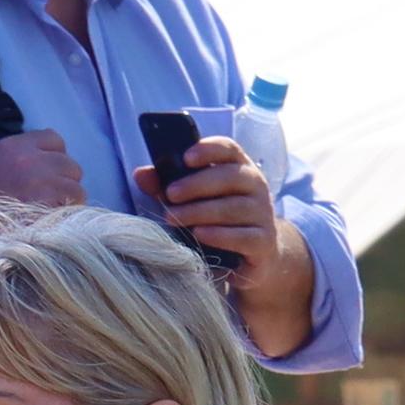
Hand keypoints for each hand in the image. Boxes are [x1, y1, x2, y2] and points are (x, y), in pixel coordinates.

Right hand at [0, 131, 85, 212]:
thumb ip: (22, 159)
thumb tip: (53, 159)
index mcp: (12, 147)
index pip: (54, 139)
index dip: (55, 158)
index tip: (48, 174)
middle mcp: (28, 158)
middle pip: (70, 164)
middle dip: (64, 182)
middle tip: (50, 198)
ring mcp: (41, 179)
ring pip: (76, 186)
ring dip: (68, 201)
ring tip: (48, 212)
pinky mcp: (50, 201)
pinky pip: (75, 203)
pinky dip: (68, 213)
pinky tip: (50, 221)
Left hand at [148, 133, 278, 275]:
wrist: (255, 256)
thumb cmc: (218, 220)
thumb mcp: (193, 200)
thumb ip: (167, 185)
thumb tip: (140, 174)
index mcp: (239, 168)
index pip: (229, 148)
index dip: (208, 149)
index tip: (186, 157)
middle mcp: (256, 187)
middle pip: (230, 177)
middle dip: (197, 185)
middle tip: (170, 194)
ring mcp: (263, 215)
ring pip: (234, 208)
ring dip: (201, 212)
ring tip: (174, 218)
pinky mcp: (264, 242)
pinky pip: (244, 236)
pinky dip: (220, 235)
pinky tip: (200, 235)